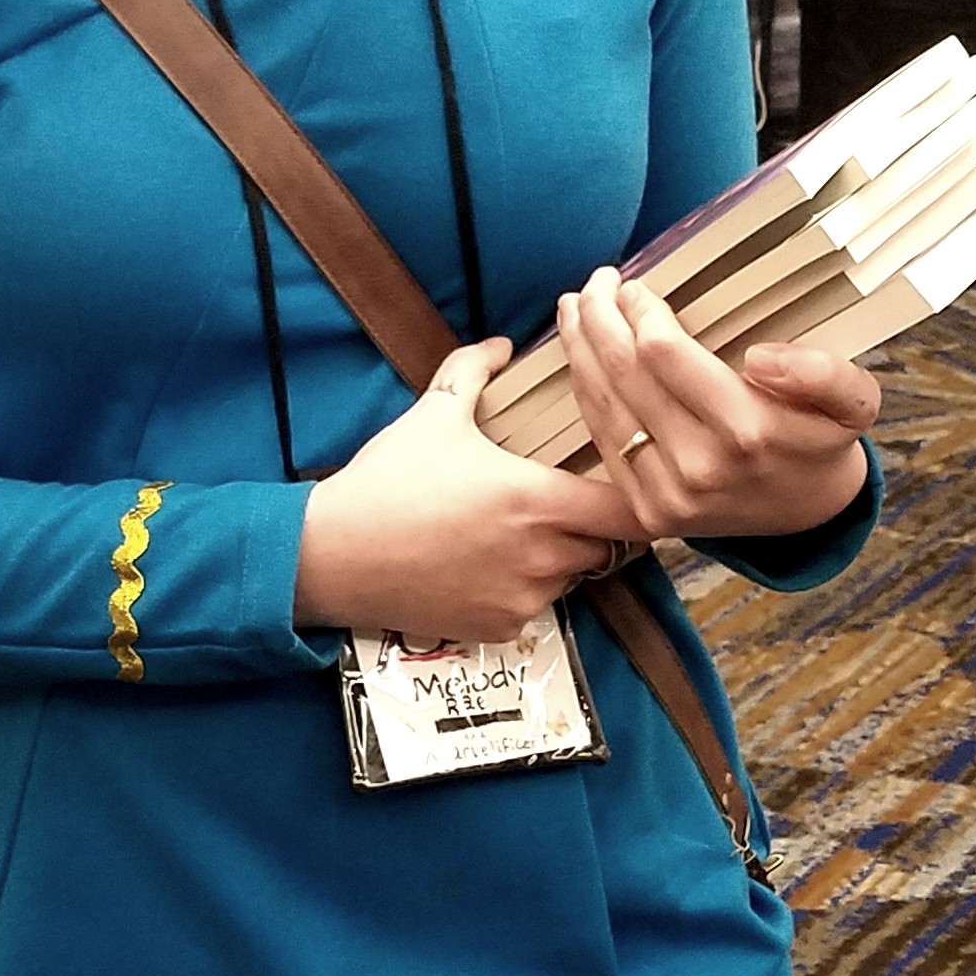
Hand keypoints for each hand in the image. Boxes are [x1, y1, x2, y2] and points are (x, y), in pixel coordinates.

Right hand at [294, 338, 645, 642]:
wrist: (337, 554)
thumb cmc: (389, 480)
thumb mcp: (433, 412)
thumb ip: (473, 370)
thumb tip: (501, 345)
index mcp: (538, 499)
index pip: (629, 510)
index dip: (638, 497)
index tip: (630, 482)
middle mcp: (542, 556)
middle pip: (606, 547)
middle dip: (594, 525)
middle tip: (566, 500)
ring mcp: (524, 599)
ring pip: (569, 577)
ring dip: (559, 557)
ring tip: (518, 531)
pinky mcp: (500, 629)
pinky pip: (535, 608)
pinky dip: (523, 588)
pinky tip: (486, 563)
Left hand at [557, 267, 875, 542]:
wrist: (810, 520)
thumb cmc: (822, 442)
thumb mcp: (852, 402)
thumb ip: (824, 373)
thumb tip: (762, 358)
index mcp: (746, 431)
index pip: (662, 352)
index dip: (639, 311)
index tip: (637, 286)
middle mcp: (698, 467)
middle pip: (621, 371)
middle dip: (599, 315)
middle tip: (597, 281)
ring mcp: (667, 495)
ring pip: (600, 401)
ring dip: (579, 346)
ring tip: (574, 306)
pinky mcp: (646, 511)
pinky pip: (601, 437)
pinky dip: (584, 389)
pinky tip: (581, 355)